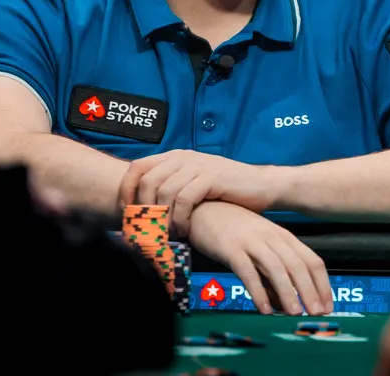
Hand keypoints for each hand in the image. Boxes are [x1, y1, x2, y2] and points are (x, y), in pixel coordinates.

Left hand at [118, 150, 278, 235]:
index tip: (127, 214)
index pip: (137, 167)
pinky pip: (185, 199)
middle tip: (148, 230)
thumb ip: (172, 188)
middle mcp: (184, 157)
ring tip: (170, 234)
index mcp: (176, 156)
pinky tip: (186, 229)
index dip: (127, 190)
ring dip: (163, 218)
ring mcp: (198, 165)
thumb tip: (143, 210)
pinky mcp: (212, 177)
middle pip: (147, 181)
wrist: (262, 185)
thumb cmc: (226, 191)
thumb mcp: (194, 183)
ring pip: (164, 191)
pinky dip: (181, 218)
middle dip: (144, 210)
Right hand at [188, 201, 332, 315]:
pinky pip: (248, 272)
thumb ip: (273, 273)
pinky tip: (264, 308)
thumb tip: (284, 303)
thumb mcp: (260, 247)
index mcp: (283, 237)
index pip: (311, 261)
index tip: (328, 305)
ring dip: (288, 292)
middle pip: (298, 266)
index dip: (323, 284)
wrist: (205, 208)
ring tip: (295, 312)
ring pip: (276, 269)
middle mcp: (271, 237)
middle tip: (317, 312)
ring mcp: (252, 242)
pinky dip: (258, 291)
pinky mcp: (231, 249)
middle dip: (311, 291)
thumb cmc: (234, 229)